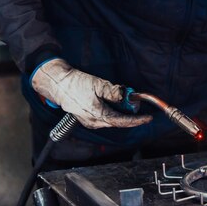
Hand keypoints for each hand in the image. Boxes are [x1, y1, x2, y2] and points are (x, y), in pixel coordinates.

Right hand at [31, 58, 152, 128]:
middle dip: (129, 114)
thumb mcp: (98, 84)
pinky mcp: (86, 118)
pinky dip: (112, 112)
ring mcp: (89, 121)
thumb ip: (113, 92)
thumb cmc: (76, 83)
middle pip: (117, 121)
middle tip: (136, 104)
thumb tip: (126, 96)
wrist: (58, 84)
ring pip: (111, 120)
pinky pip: (104, 118)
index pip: (121, 121)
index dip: (136, 120)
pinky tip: (114, 103)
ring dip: (120, 112)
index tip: (147, 118)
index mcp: (97, 115)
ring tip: (126, 102)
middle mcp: (93, 122)